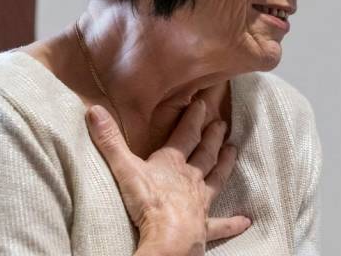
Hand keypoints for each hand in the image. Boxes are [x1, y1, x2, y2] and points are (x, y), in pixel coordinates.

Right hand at [86, 100, 250, 255]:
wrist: (168, 237)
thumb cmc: (148, 202)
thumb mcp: (124, 167)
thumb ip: (109, 140)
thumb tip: (94, 110)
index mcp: (173, 163)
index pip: (185, 134)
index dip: (193, 118)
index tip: (203, 103)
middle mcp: (191, 178)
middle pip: (205, 153)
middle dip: (212, 137)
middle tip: (222, 124)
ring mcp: (200, 202)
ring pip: (216, 179)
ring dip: (225, 165)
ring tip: (234, 151)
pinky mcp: (204, 225)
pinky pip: (220, 224)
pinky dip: (233, 223)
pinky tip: (246, 221)